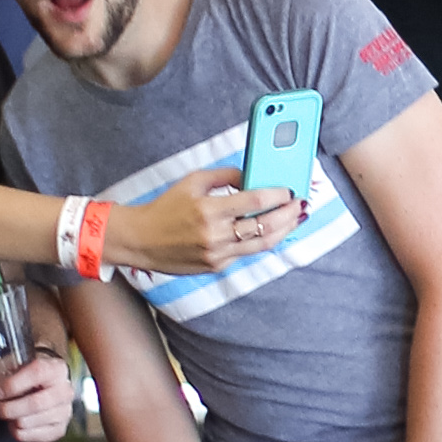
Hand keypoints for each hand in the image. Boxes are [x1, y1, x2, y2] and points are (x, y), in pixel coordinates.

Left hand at [0, 350, 73, 441]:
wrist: (38, 388)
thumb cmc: (21, 378)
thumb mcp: (4, 373)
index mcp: (55, 368)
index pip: (37, 373)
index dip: (12, 384)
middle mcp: (65, 390)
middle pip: (36, 403)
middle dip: (7, 408)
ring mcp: (64, 411)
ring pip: (31, 421)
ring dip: (10, 420)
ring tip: (4, 414)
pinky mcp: (59, 429)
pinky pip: (33, 436)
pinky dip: (18, 432)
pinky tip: (15, 423)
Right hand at [108, 167, 301, 278]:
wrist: (141, 241)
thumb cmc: (166, 208)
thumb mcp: (192, 182)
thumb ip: (225, 176)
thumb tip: (252, 176)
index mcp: (209, 210)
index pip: (254, 201)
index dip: (278, 195)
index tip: (289, 190)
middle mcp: (215, 235)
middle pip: (265, 226)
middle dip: (288, 215)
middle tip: (301, 205)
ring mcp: (217, 254)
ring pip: (262, 244)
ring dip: (283, 231)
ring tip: (295, 219)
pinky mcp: (216, 266)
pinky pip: (246, 252)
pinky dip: (262, 240)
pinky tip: (272, 230)